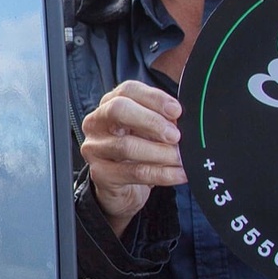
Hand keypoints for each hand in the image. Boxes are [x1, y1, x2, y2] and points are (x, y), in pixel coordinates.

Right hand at [79, 80, 186, 234]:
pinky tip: (179, 174)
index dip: (154, 98)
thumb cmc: (137, 153)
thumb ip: (161, 120)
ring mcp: (94, 148)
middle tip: (175, 135)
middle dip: (151, 121)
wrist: (121, 188)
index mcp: (109, 104)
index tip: (177, 111)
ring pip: (127, 145)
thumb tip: (183, 121)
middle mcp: (96, 122)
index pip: (128, 90)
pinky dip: (162, 174)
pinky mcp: (100, 174)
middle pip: (118, 110)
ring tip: (181, 158)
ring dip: (161, 152)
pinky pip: (134, 172)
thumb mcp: (148, 131)